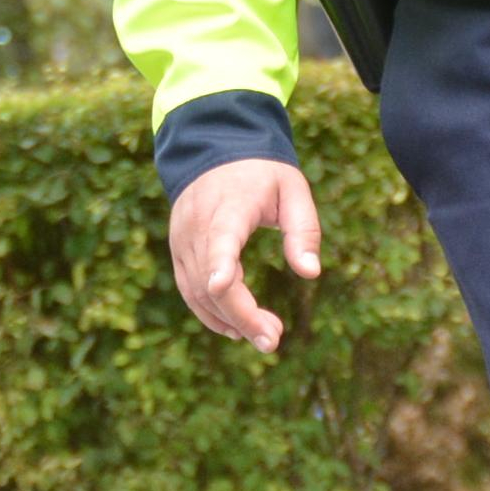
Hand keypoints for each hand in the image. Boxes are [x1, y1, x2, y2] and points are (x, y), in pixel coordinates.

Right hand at [169, 158, 322, 350]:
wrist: (215, 149)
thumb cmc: (262, 174)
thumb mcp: (294, 190)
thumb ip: (304, 230)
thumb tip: (311, 273)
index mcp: (230, 205)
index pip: (220, 237)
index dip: (220, 262)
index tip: (222, 285)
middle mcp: (198, 224)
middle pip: (210, 279)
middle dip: (241, 315)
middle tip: (273, 341)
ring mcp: (183, 239)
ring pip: (197, 291)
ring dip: (229, 320)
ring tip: (266, 336)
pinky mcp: (178, 251)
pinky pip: (189, 290)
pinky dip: (210, 313)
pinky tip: (237, 329)